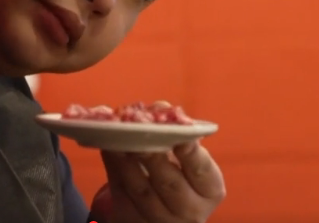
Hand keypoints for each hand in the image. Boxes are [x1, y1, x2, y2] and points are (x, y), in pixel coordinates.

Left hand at [95, 141, 225, 222]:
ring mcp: (158, 217)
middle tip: (142, 132)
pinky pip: (120, 191)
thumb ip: (176, 132)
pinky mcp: (131, 217)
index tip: (182, 136)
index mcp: (209, 190)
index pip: (202, 171)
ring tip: (119, 136)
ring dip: (127, 161)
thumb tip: (158, 108)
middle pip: (170, 184)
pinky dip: (113, 166)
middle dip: (154, 157)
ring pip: (141, 190)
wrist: (164, 210)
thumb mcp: (188, 157)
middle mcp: (188, 209)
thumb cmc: (181, 173)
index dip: (192, 153)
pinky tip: (108, 146)